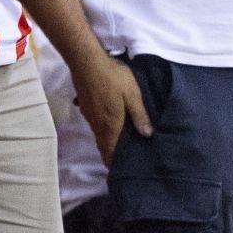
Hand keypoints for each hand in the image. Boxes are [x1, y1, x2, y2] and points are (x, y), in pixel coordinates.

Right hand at [72, 51, 151, 165]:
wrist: (85, 60)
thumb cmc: (112, 77)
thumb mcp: (132, 94)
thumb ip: (139, 115)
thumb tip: (147, 135)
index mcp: (111, 124)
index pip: (110, 150)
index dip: (113, 162)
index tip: (118, 171)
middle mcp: (97, 123)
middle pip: (102, 145)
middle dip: (109, 155)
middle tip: (120, 161)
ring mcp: (89, 114)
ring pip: (98, 134)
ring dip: (106, 142)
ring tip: (117, 145)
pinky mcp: (85, 105)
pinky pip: (94, 124)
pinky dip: (101, 130)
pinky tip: (108, 124)